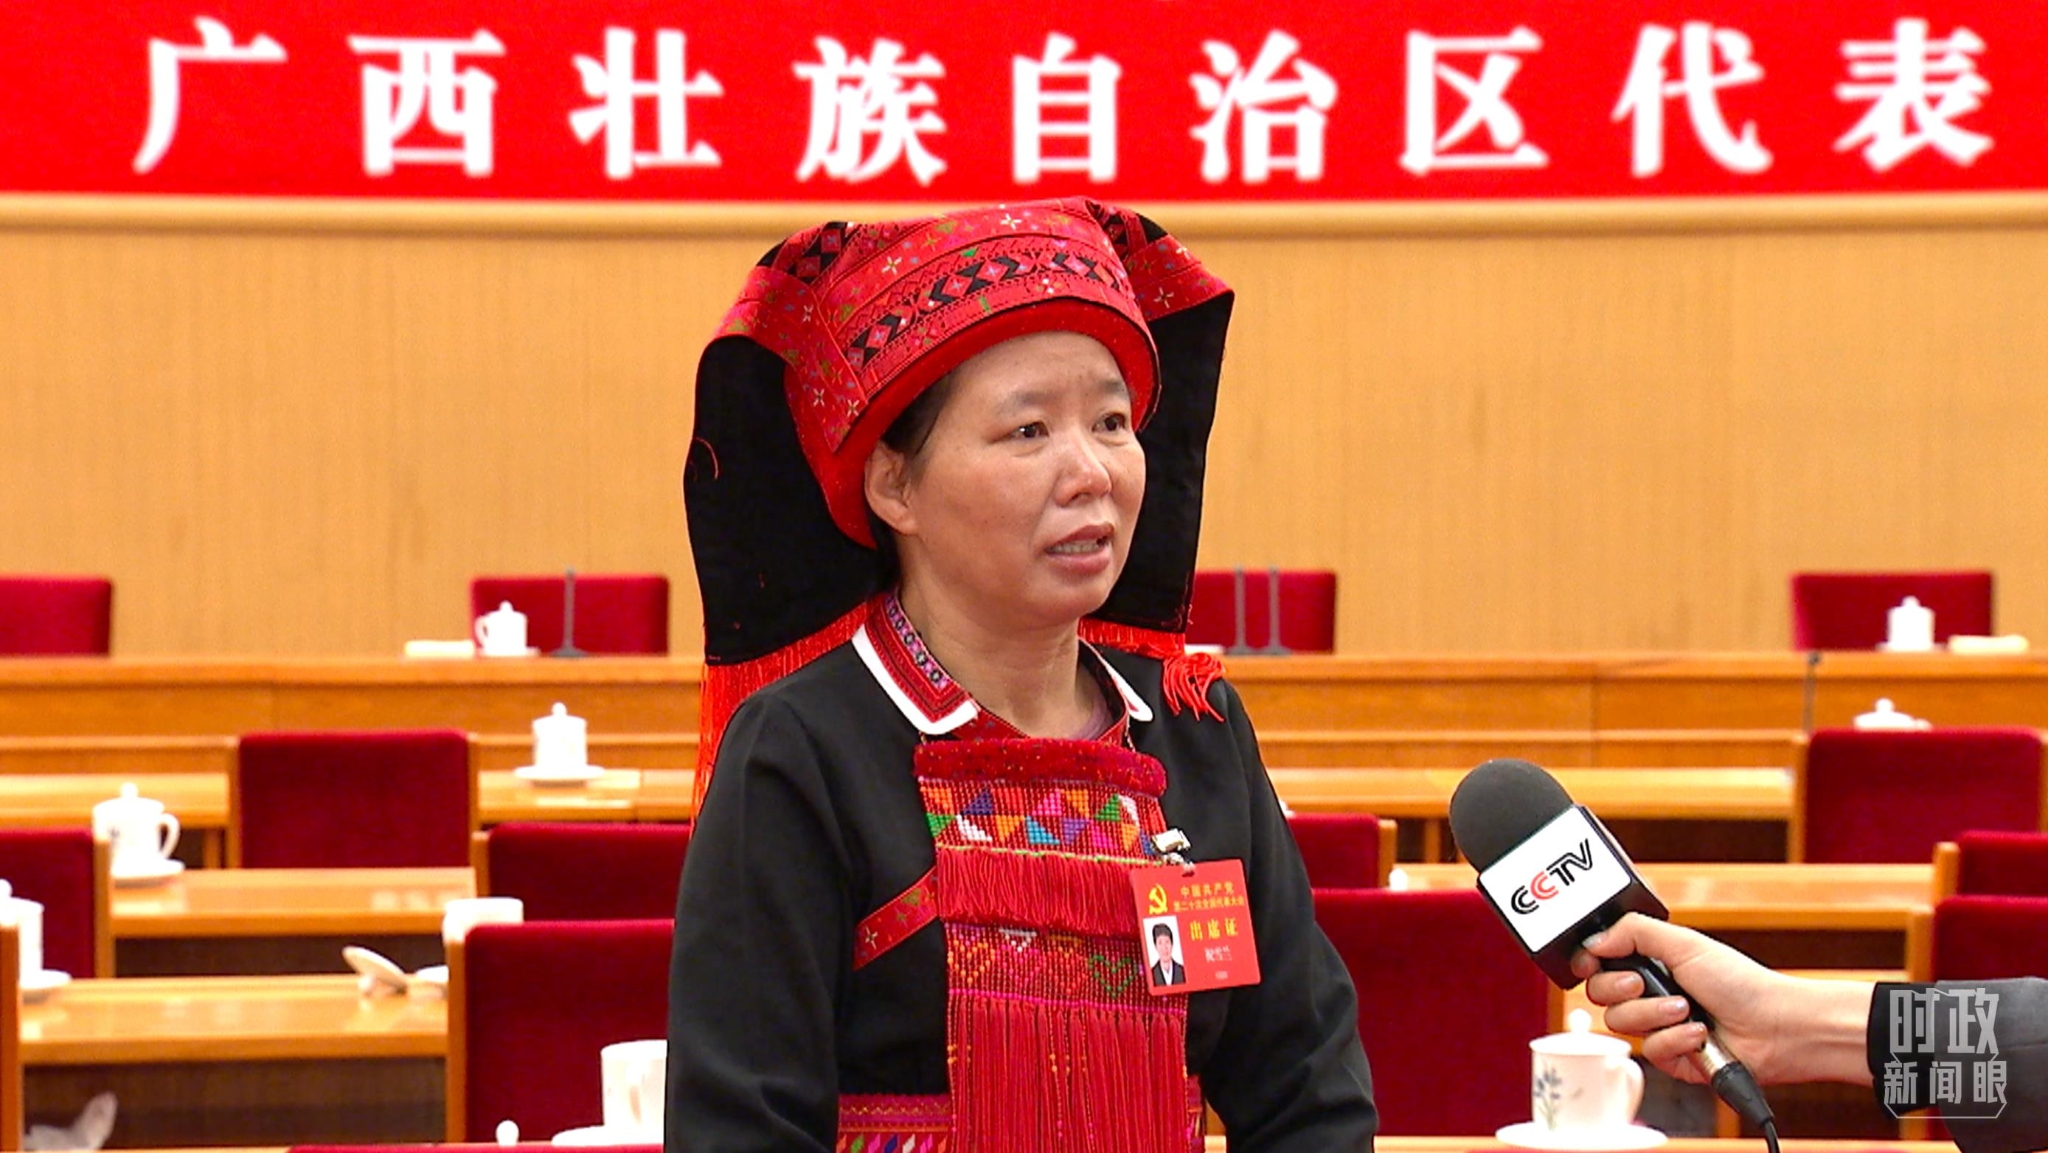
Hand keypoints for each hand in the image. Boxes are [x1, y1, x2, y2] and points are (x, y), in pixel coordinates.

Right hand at [1569, 914, 1873, 1086]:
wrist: (1776, 1026)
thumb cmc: (1741, 982)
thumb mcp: (1684, 943)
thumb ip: (1634, 931)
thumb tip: (1594, 939)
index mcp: (1651, 963)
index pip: (1598, 964)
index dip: (1590, 964)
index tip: (1593, 963)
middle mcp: (1650, 994)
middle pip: (1600, 995)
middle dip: (1623, 989)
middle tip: (1645, 983)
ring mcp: (1659, 1027)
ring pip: (1622, 1024)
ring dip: (1654, 1014)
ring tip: (1686, 1009)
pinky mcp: (1671, 1057)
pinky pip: (1650, 1052)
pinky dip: (1675, 1040)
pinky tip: (1699, 1033)